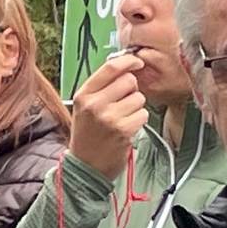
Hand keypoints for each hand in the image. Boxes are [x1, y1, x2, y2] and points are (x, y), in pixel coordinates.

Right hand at [67, 53, 149, 174]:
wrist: (85, 166)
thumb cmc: (88, 135)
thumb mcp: (85, 107)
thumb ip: (101, 86)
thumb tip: (125, 66)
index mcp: (83, 95)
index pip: (110, 68)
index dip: (128, 61)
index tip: (137, 62)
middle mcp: (94, 104)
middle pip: (129, 80)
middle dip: (132, 89)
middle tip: (123, 102)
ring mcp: (109, 117)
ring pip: (139, 98)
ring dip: (136, 107)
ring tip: (123, 118)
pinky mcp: (123, 130)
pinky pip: (143, 114)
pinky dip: (139, 120)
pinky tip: (127, 128)